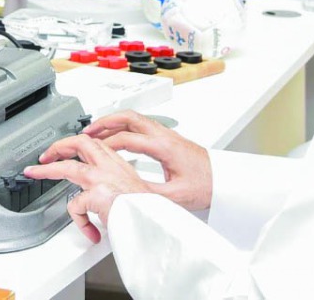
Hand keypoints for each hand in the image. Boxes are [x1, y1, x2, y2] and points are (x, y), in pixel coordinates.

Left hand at [24, 133, 152, 243]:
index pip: (95, 144)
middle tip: (47, 154)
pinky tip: (89, 231)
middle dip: (59, 146)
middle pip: (79, 143)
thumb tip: (104, 201)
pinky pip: (75, 206)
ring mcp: (100, 177)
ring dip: (46, 169)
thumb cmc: (147, 210)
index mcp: (119, 163)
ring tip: (35, 172)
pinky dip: (79, 221)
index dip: (80, 143)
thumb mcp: (134, 191)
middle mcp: (109, 166)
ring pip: (66, 166)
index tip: (71, 147)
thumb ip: (118, 189)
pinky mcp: (95, 193)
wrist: (153, 221)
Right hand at [83, 111, 212, 210]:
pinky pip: (141, 125)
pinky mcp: (168, 139)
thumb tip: (126, 192)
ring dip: (114, 122)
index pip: (128, 139)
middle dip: (105, 122)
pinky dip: (124, 127)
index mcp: (164, 147)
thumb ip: (148, 193)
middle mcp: (164, 135)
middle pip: (129, 118)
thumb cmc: (207, 185)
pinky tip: (118, 137)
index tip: (91, 150)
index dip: (106, 144)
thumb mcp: (175, 196)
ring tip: (97, 131)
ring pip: (135, 118)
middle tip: (88, 130)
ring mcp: (167, 134)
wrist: (225, 181)